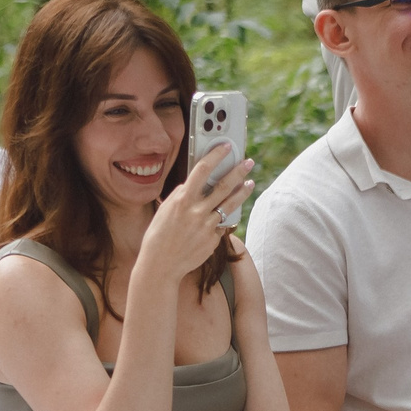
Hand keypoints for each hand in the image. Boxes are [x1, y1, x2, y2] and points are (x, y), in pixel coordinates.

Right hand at [136, 145, 256, 286]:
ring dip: (242, 191)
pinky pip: (221, 225)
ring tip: (250, 182)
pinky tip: (221, 216)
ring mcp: (207, 226)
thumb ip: (182, 195)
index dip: (216, 156)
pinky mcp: (213, 240)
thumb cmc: (159, 234)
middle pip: (224, 186)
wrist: (160, 264)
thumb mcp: (167, 209)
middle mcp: (197, 211)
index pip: (202, 170)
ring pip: (230, 204)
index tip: (226, 147)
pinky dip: (221, 219)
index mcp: (182, 199)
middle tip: (248, 162)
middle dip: (238, 171)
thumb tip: (195, 184)